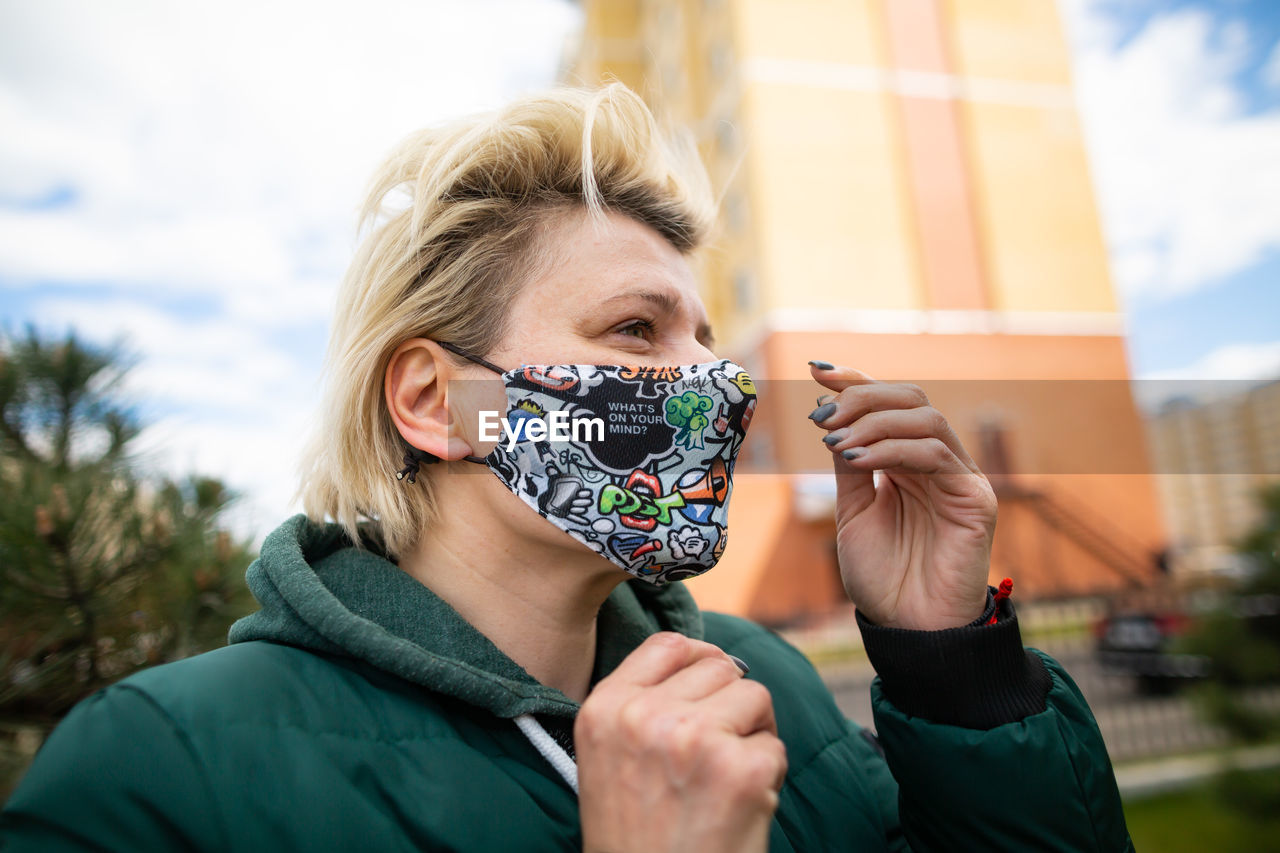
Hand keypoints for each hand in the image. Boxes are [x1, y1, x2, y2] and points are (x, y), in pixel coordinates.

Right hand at [575, 632, 785, 852]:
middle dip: (730, 703)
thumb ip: (642, 704)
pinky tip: (740, 807)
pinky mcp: (742, 769)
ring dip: (752, 734)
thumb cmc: (634, 837)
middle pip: (719, 666)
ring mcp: (696, 738)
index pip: (668, 645)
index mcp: (605, 709)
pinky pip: (775, 745)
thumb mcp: (608, 759)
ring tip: (726, 780)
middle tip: (718, 751)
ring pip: (754, 697)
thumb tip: (710, 658)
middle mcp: (646, 716)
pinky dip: (768, 775)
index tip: (709, 688)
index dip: (699, 660)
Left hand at [808, 363, 996, 630]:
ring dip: (873, 422)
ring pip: (926, 419)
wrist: (908, 630)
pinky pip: (936, 454)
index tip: (815, 371)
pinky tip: (858, 460)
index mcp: (908, 463)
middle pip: (910, 399)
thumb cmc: (883, 578)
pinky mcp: (975, 498)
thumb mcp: (853, 512)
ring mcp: (960, 478)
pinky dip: (892, 448)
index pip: (889, 404)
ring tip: (835, 441)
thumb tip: (830, 416)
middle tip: (822, 414)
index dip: (856, 380)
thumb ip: (849, 465)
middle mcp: (938, 463)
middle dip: (862, 396)